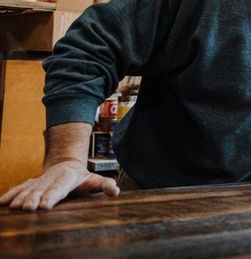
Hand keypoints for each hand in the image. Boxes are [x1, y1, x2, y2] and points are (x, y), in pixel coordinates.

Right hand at [0, 160, 119, 210]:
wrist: (66, 164)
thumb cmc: (82, 177)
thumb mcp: (95, 180)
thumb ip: (105, 185)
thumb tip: (116, 191)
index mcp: (66, 178)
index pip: (58, 189)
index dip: (51, 196)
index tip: (45, 206)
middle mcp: (50, 178)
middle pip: (40, 190)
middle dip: (33, 199)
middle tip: (27, 209)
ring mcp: (39, 181)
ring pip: (28, 189)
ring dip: (20, 198)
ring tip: (14, 208)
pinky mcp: (30, 184)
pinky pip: (19, 188)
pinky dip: (10, 194)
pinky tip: (2, 203)